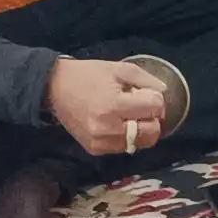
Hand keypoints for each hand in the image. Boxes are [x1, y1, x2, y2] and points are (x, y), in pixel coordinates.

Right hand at [46, 55, 177, 160]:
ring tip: (131, 115)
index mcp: (113, 106)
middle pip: (151, 132)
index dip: (156, 99)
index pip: (154, 109)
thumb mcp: (119, 69)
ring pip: (140, 143)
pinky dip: (128, 137)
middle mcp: (107, 128)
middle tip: (143, 107)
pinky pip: (124, 147)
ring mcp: (100, 141)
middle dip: (153, 118)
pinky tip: (119, 124)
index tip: (146, 93)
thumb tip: (164, 92)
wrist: (53, 87)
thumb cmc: (87, 75)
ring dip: (143, 129)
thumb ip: (146, 80)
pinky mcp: (94, 148)